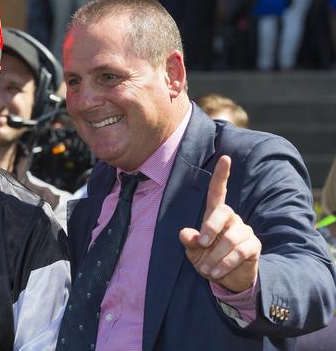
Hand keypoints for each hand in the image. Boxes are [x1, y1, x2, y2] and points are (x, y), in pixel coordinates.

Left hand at [179, 156, 260, 292]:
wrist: (227, 280)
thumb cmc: (207, 260)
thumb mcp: (193, 252)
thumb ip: (189, 241)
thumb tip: (184, 233)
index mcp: (215, 215)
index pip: (218, 191)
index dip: (221, 175)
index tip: (225, 157)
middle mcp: (232, 218)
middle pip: (223, 212)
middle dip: (210, 228)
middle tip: (200, 244)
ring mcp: (244, 231)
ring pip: (230, 238)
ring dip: (215, 256)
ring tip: (206, 269)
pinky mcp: (253, 246)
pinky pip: (239, 251)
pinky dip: (224, 263)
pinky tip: (216, 272)